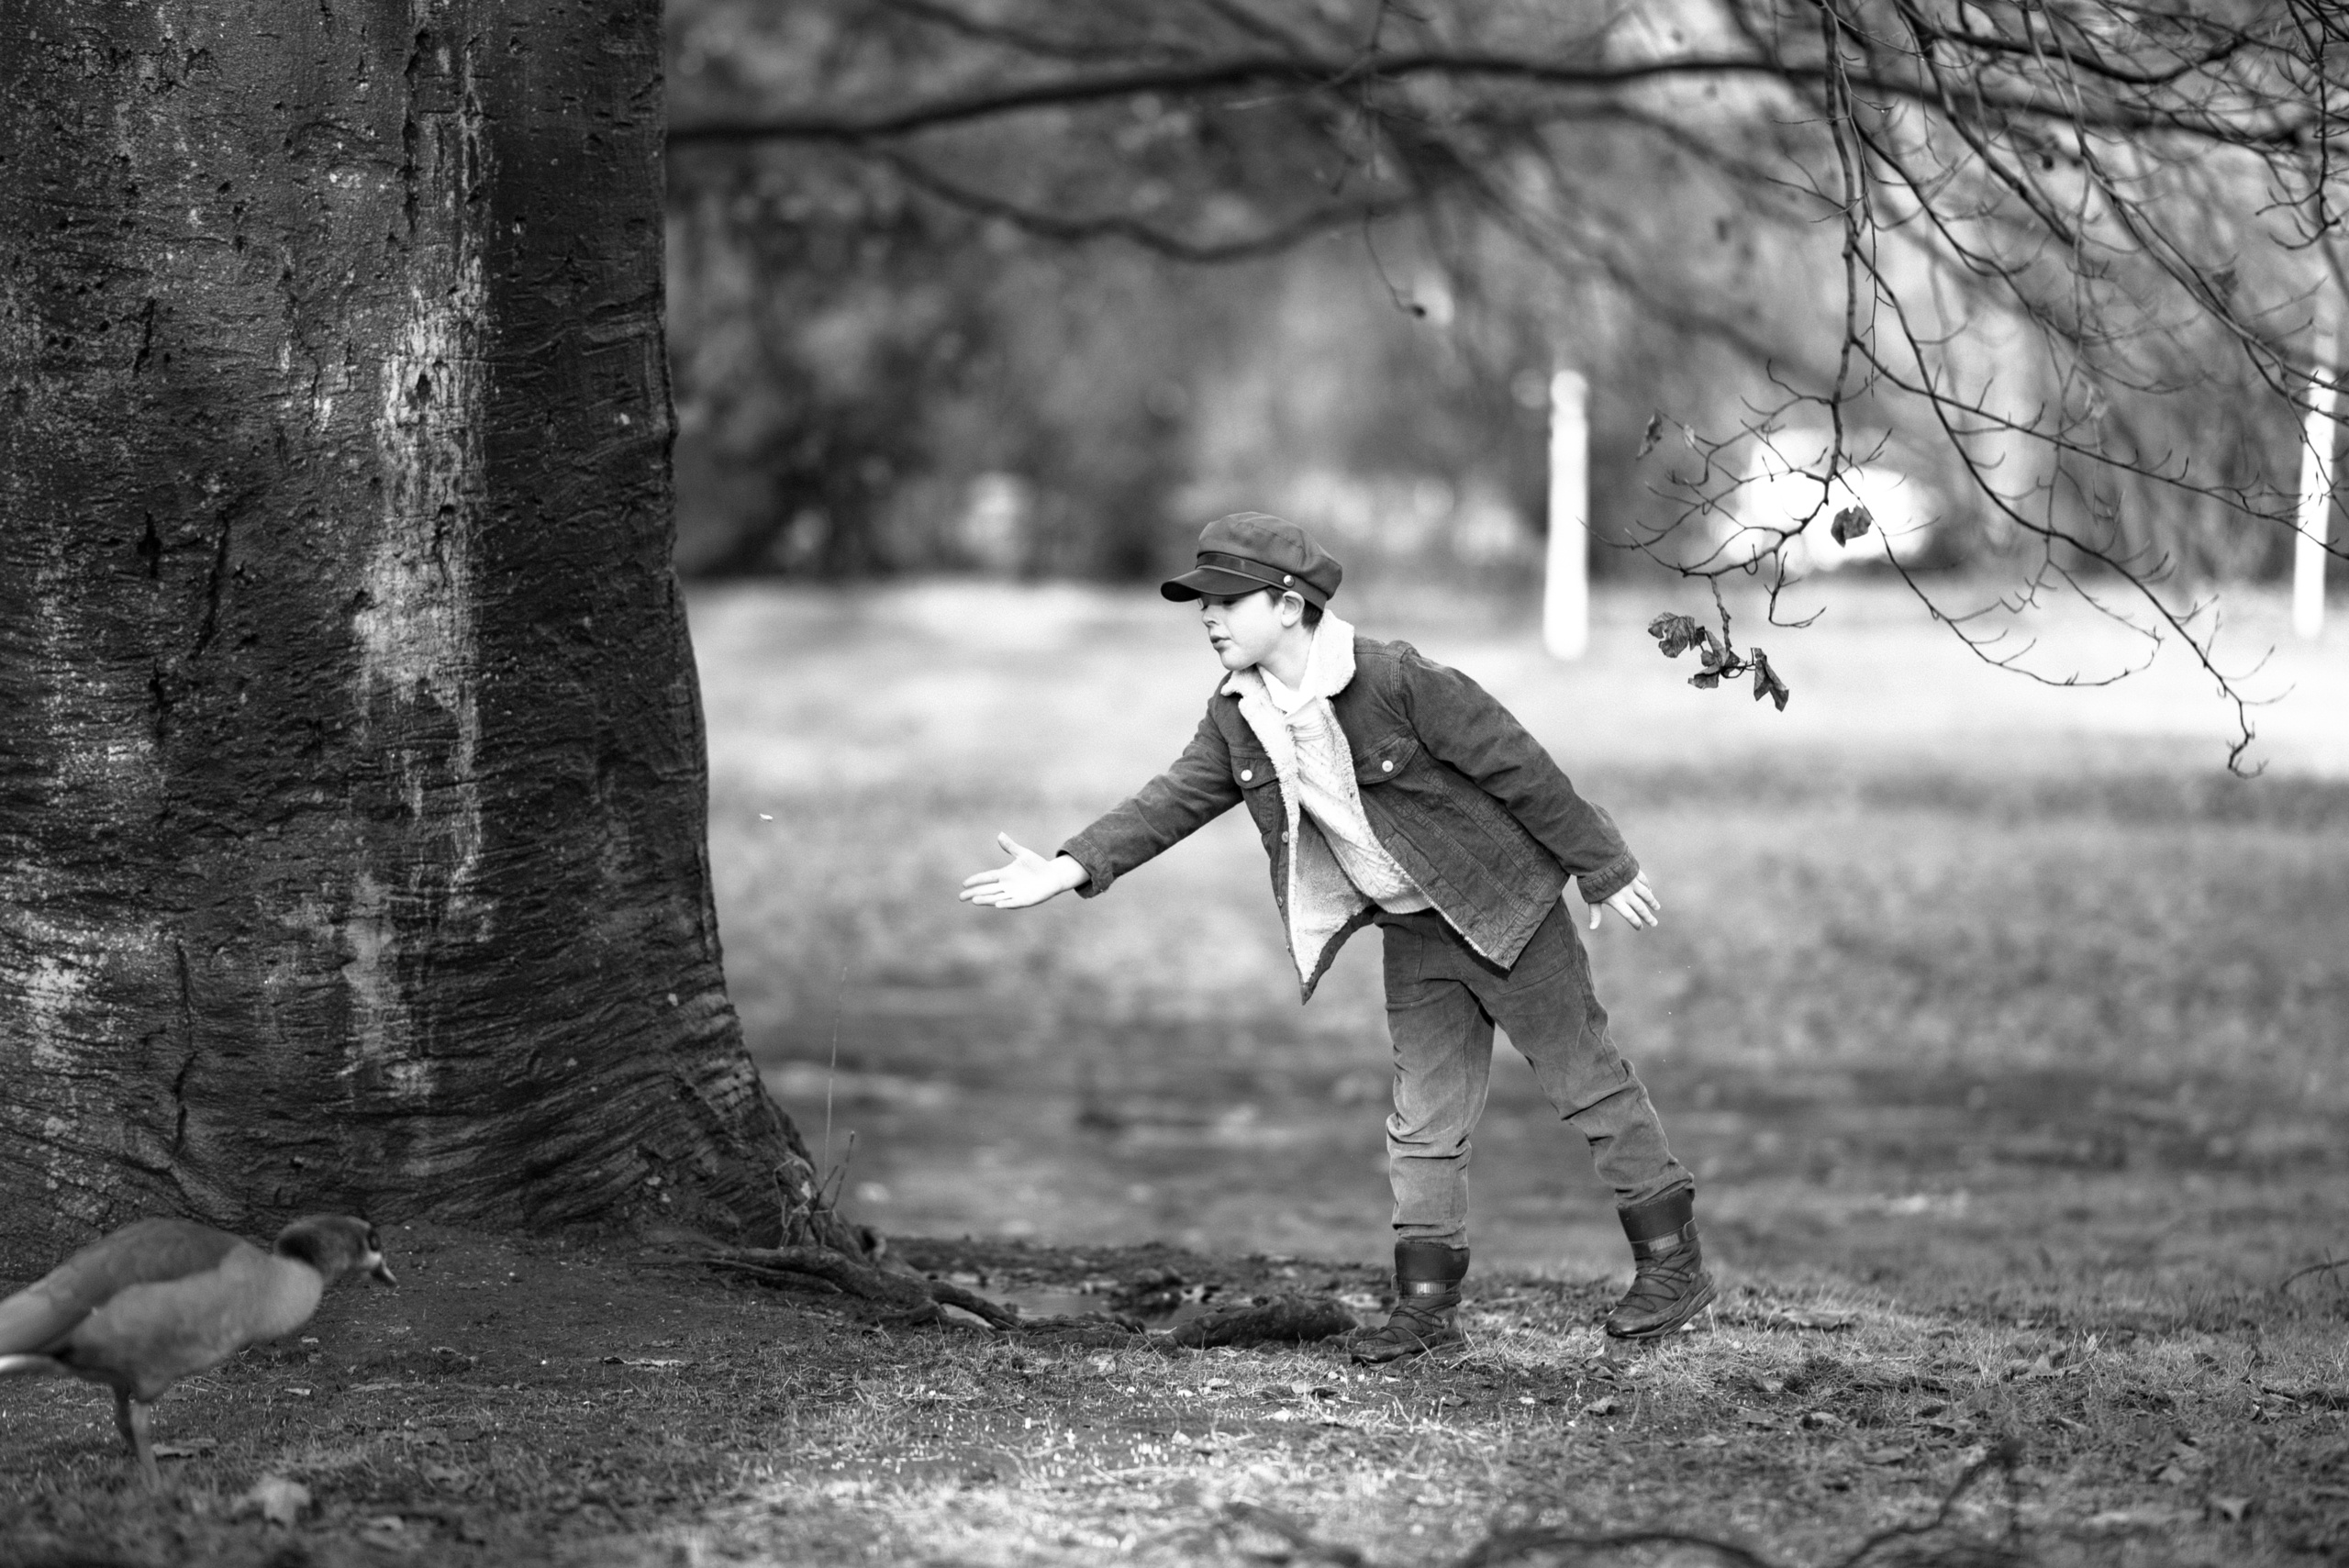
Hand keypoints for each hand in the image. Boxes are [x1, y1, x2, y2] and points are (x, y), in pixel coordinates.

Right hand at [959, 833, 1084, 909]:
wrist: (1053, 876)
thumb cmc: (1037, 865)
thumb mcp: (1023, 854)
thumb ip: (1010, 847)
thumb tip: (1000, 834)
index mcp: (1005, 875)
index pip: (987, 877)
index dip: (976, 880)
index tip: (964, 883)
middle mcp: (1007, 886)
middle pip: (987, 890)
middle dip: (974, 893)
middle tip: (961, 897)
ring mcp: (1015, 894)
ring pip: (997, 898)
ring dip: (986, 899)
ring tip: (974, 901)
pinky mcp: (1025, 900)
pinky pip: (1013, 902)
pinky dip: (1005, 903)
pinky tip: (997, 905)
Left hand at [1589, 872, 1659, 930]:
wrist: (1598, 858)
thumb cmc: (1592, 880)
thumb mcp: (1592, 898)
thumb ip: (1595, 913)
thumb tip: (1592, 928)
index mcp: (1616, 901)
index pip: (1630, 916)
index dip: (1636, 923)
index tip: (1640, 928)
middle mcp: (1626, 893)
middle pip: (1640, 907)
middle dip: (1648, 917)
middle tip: (1654, 923)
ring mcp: (1632, 882)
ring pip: (1646, 894)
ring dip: (1652, 902)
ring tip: (1657, 908)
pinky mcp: (1634, 872)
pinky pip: (1644, 881)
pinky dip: (1648, 887)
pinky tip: (1650, 891)